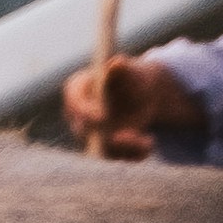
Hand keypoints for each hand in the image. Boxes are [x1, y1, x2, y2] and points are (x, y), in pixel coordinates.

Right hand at [65, 58, 211, 161]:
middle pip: (84, 131)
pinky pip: (116, 157)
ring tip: (148, 143)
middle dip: (106, 137)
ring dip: (126, 148)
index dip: (84, 112)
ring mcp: (89, 135)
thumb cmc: (133, 78)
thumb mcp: (132, 72)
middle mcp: (78, 117)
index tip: (102, 117)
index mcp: (78, 92)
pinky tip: (148, 143)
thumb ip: (122, 70)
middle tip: (129, 137)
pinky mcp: (104, 149)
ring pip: (102, 149)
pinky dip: (133, 154)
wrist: (143, 94)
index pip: (74, 102)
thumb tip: (116, 64)